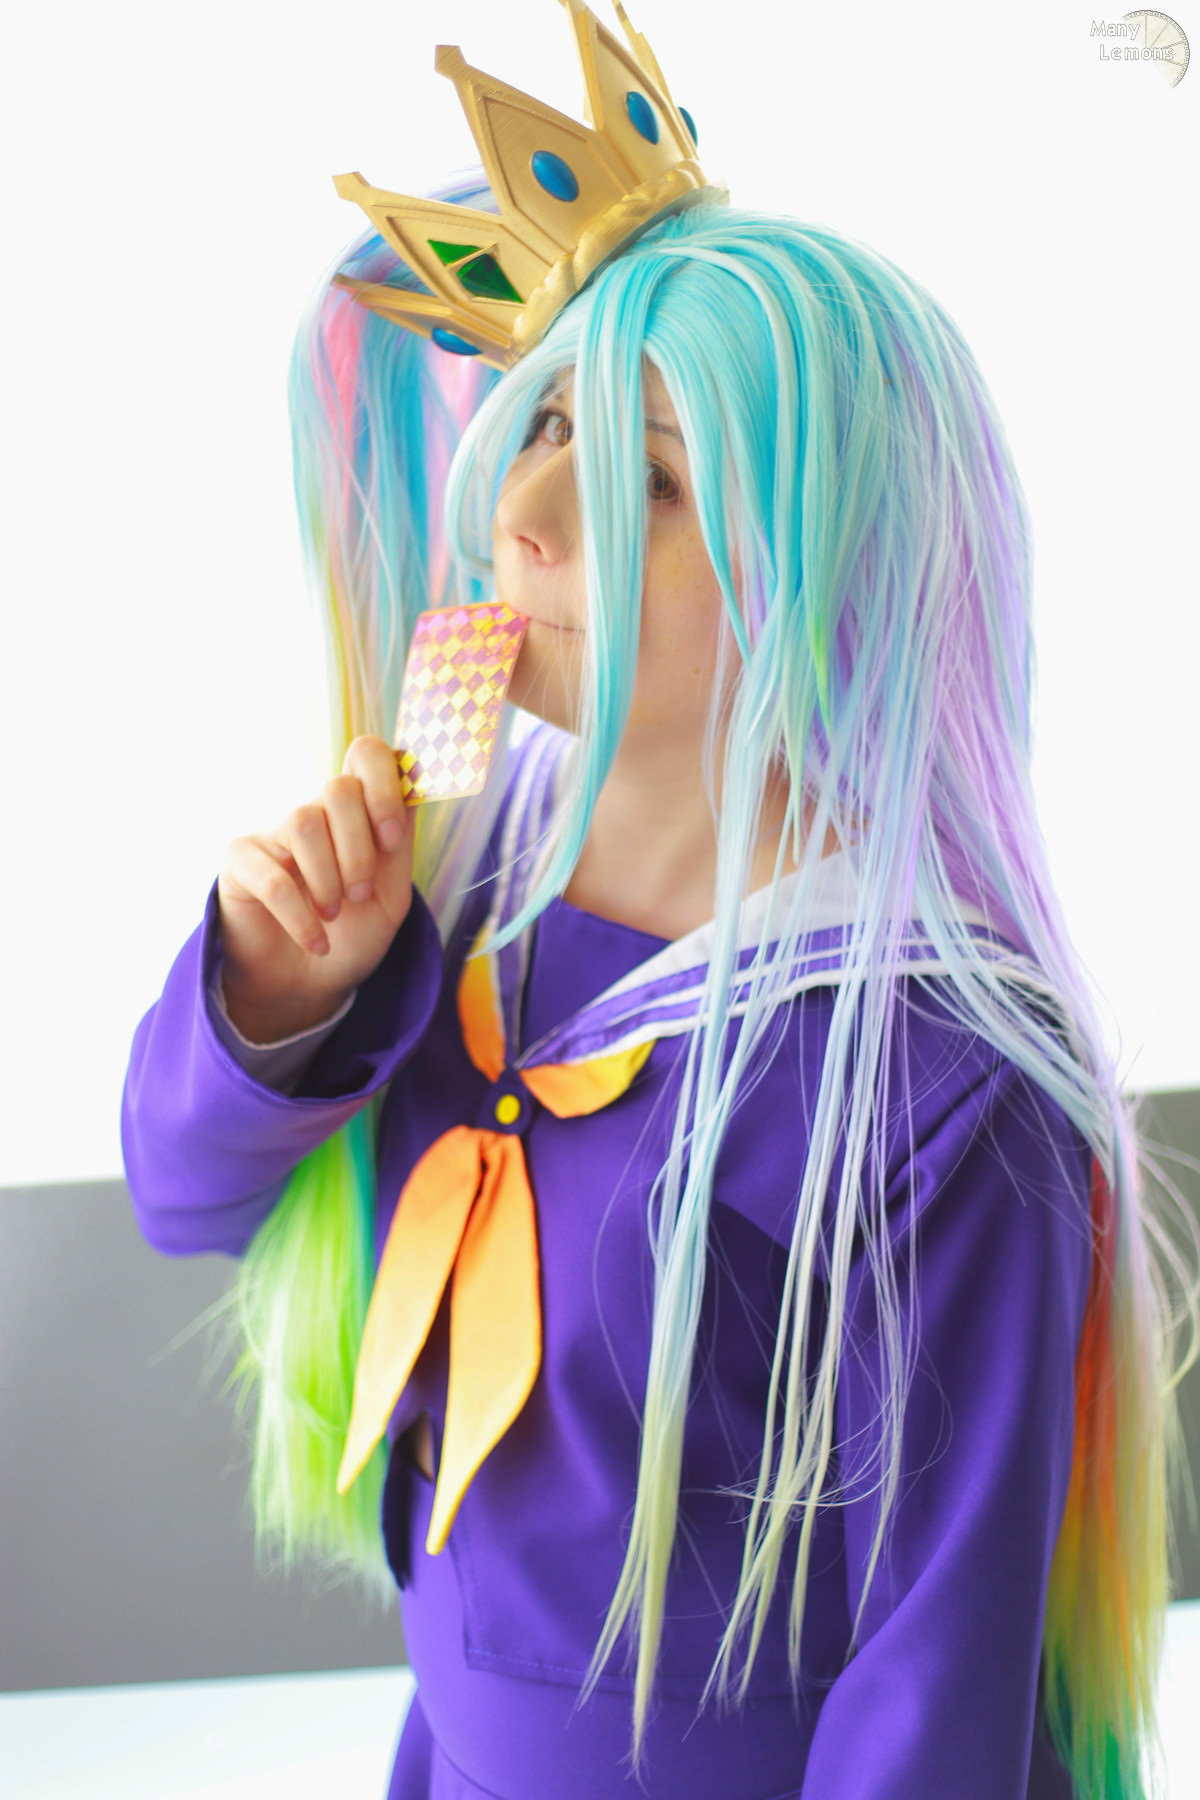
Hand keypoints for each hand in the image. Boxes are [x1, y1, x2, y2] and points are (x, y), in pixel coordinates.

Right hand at [217, 737, 415, 1042]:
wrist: (309, 986)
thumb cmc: (352, 935)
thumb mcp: (391, 894)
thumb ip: (399, 842)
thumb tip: (412, 781)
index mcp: (355, 811)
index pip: (367, 754)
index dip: (385, 787)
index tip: (392, 840)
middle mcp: (312, 811)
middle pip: (337, 788)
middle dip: (358, 850)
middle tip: (360, 895)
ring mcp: (272, 832)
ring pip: (303, 822)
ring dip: (328, 880)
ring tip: (334, 915)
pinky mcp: (239, 861)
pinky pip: (272, 875)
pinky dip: (301, 916)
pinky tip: (316, 942)